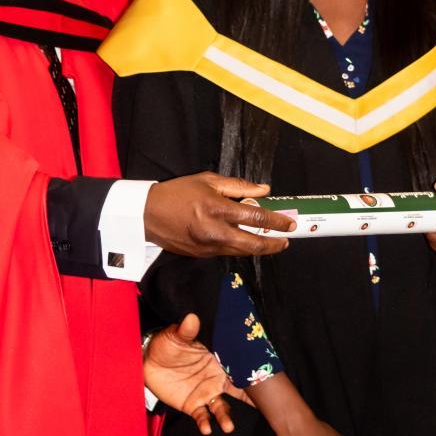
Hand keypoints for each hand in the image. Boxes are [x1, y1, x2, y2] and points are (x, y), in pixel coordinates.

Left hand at [143, 313, 251, 434]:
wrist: (148, 360)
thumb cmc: (167, 344)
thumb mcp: (176, 335)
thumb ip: (186, 330)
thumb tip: (191, 318)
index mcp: (220, 360)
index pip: (242, 367)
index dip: (256, 375)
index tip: (269, 383)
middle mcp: (218, 379)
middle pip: (240, 392)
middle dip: (251, 403)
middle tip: (262, 412)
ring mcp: (207, 393)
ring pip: (222, 408)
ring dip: (225, 418)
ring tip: (228, 426)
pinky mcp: (193, 405)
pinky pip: (202, 417)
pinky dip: (205, 423)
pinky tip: (206, 428)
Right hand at [144, 173, 294, 258]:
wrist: (147, 214)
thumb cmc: (178, 192)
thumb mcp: (207, 180)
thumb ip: (238, 186)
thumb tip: (264, 189)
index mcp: (217, 208)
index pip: (255, 216)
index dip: (276, 221)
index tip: (289, 223)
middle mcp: (214, 231)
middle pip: (253, 243)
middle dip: (274, 244)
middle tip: (286, 240)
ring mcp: (208, 246)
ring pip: (241, 251)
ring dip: (259, 248)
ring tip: (272, 243)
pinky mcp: (201, 255)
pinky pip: (227, 252)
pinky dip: (240, 247)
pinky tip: (246, 241)